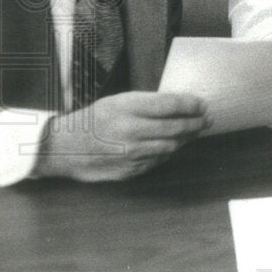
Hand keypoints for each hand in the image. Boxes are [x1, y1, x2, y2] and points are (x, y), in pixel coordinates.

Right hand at [34, 92, 210, 181]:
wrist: (64, 148)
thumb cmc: (94, 120)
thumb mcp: (118, 101)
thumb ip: (148, 103)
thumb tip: (181, 104)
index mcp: (126, 108)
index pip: (170, 105)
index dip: (191, 104)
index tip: (202, 104)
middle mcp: (131, 131)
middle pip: (176, 127)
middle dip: (197, 122)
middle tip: (207, 118)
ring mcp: (131, 153)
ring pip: (171, 146)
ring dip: (187, 138)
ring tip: (196, 130)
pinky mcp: (131, 170)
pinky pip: (159, 160)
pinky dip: (170, 151)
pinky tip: (175, 144)